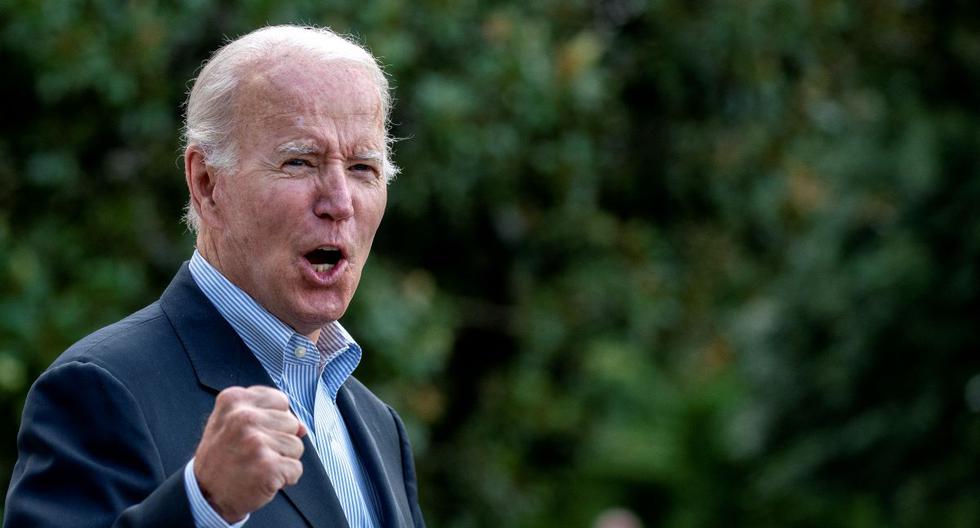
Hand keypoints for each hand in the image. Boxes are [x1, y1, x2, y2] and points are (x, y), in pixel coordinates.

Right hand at [193, 385, 306, 521]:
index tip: (255, 433)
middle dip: (280, 440)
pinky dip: (286, 478)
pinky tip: (264, 479)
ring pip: (297, 445)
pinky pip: (296, 468)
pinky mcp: (268, 466)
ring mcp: (256, 442)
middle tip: (254, 453)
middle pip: (292, 422)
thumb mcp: (231, 423)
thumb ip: (266, 414)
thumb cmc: (222, 457)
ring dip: (283, 459)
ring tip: (258, 465)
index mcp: (234, 400)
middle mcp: (244, 417)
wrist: (205, 495)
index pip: (280, 400)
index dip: (274, 420)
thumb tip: (302, 427)